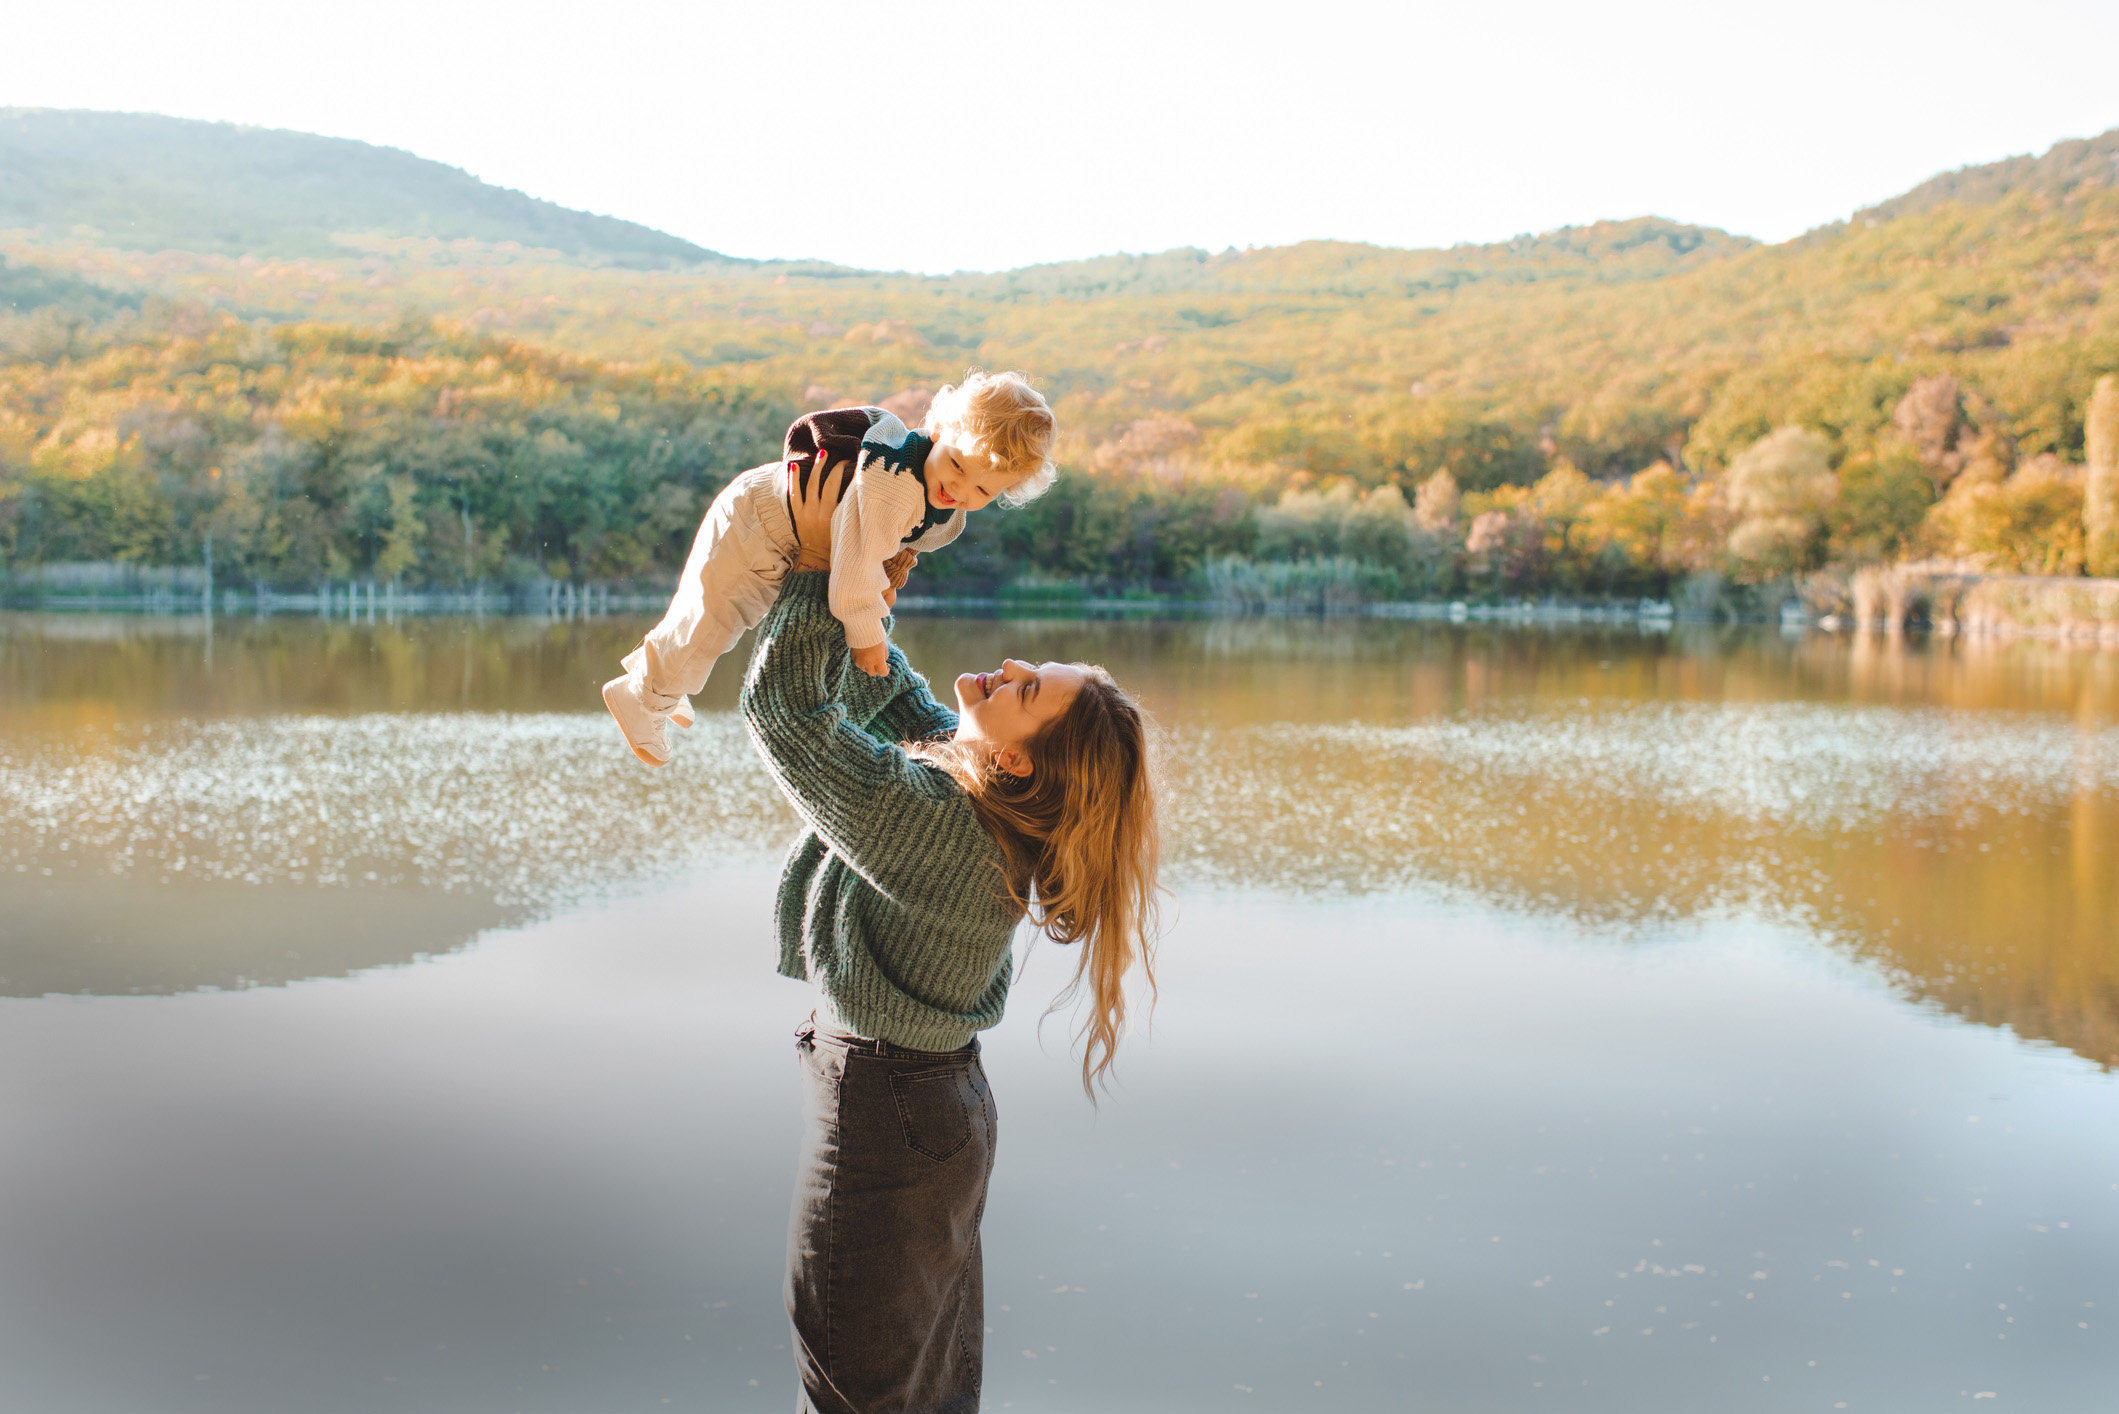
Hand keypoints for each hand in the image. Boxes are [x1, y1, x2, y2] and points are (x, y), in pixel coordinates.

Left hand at [788, 452, 846, 571]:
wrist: (817, 559)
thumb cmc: (838, 542)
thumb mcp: (847, 526)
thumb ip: (851, 510)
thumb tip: (859, 489)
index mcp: (837, 515)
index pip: (844, 487)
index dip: (848, 472)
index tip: (852, 462)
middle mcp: (822, 511)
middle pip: (830, 482)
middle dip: (836, 466)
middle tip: (841, 456)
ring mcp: (808, 512)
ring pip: (812, 483)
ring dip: (818, 466)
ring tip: (823, 453)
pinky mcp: (798, 514)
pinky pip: (793, 494)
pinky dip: (793, 479)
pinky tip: (793, 465)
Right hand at [851, 640, 889, 676]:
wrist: (862, 631)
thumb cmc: (875, 638)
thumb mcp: (884, 647)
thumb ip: (884, 657)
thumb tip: (884, 662)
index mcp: (878, 660)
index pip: (883, 673)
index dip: (886, 671)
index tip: (887, 667)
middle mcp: (868, 663)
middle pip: (872, 673)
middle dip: (876, 670)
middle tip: (878, 664)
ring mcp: (860, 661)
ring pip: (864, 669)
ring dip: (868, 666)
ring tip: (870, 659)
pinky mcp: (854, 658)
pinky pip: (858, 664)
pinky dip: (861, 662)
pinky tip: (863, 656)